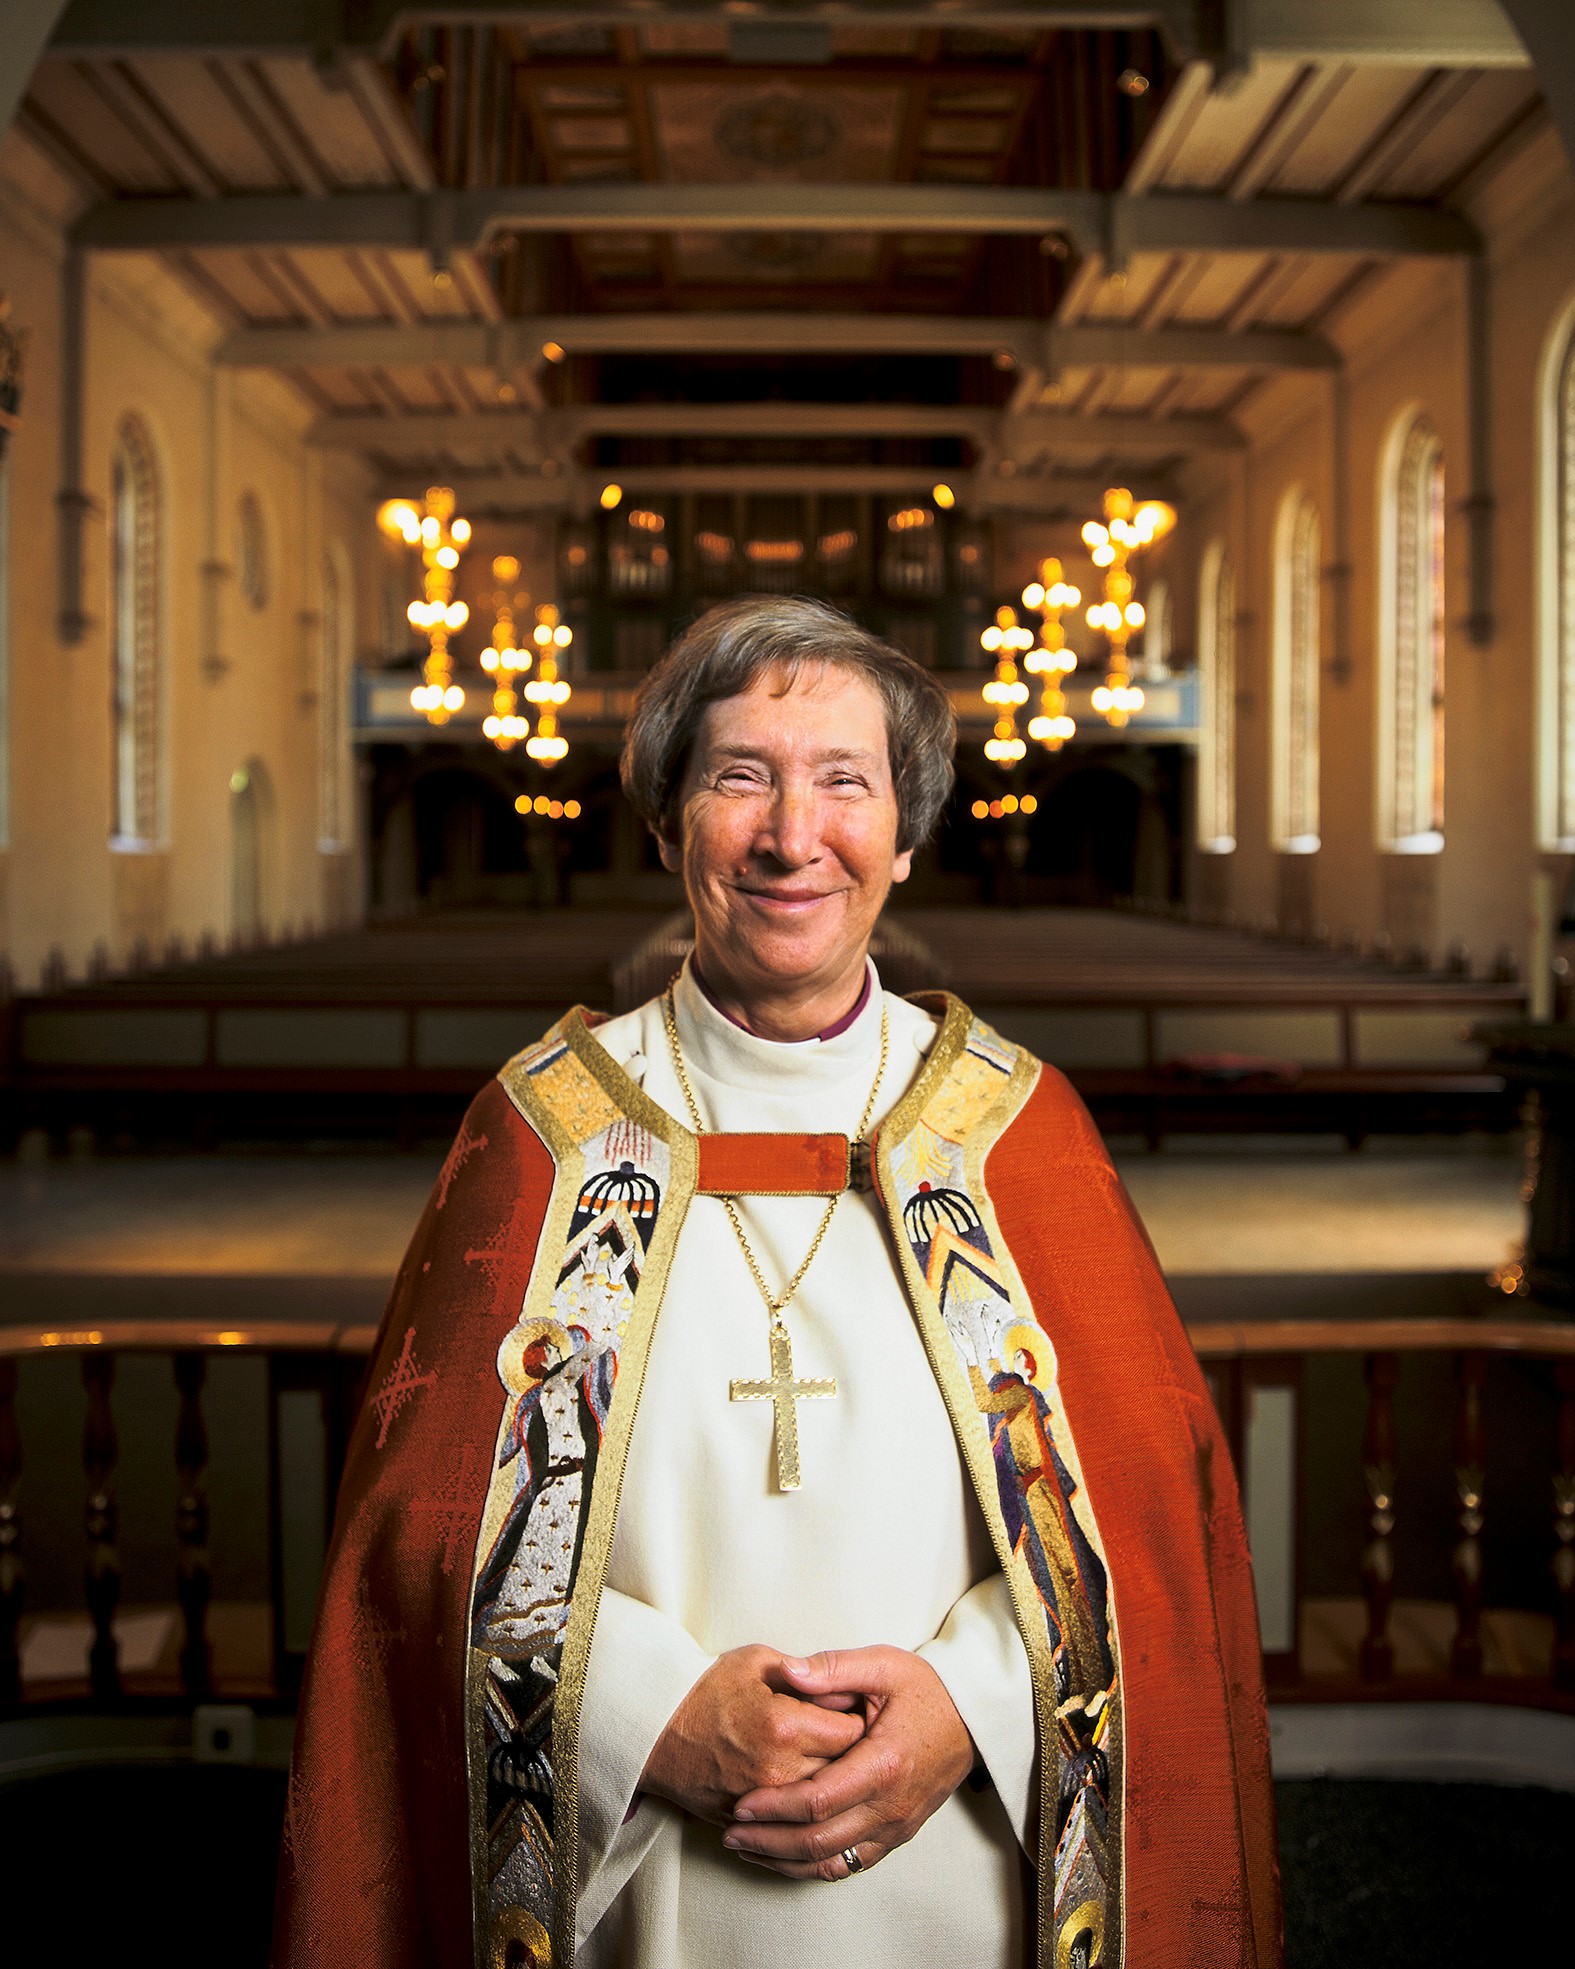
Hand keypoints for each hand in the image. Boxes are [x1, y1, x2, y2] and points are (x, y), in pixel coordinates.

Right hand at [640, 1644, 865, 1825]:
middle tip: (849, 1739)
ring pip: (823, 1803)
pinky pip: (795, 1823)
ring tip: (831, 1762)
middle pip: (844, 1771)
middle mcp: (780, 1769)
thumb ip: (807, 1672)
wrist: (655, 1730)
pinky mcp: (751, 1822)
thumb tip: (846, 1687)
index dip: (858, 1718)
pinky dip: (805, 1809)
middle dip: (853, 1755)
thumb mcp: (757, 1661)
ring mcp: (765, 1802)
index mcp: (786, 1725)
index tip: (855, 1711)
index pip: (852, 1731)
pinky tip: (806, 1787)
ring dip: (832, 1785)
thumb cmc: (706, 1689)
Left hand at [722, 1646, 975, 1880]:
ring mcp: (895, 1826)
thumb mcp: (883, 1664)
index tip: (740, 1805)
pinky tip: (784, 1857)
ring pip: (831, 1861)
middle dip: (769, 1840)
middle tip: (730, 1833)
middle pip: (819, 1840)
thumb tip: (787, 1671)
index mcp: (884, 1763)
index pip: (818, 1800)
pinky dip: (813, 1866)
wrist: (972, 1719)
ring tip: (746, 1847)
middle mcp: (890, 1805)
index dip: (775, 1807)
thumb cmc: (927, 1690)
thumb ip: (832, 1668)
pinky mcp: (897, 1835)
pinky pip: (850, 1864)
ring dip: (784, 1860)